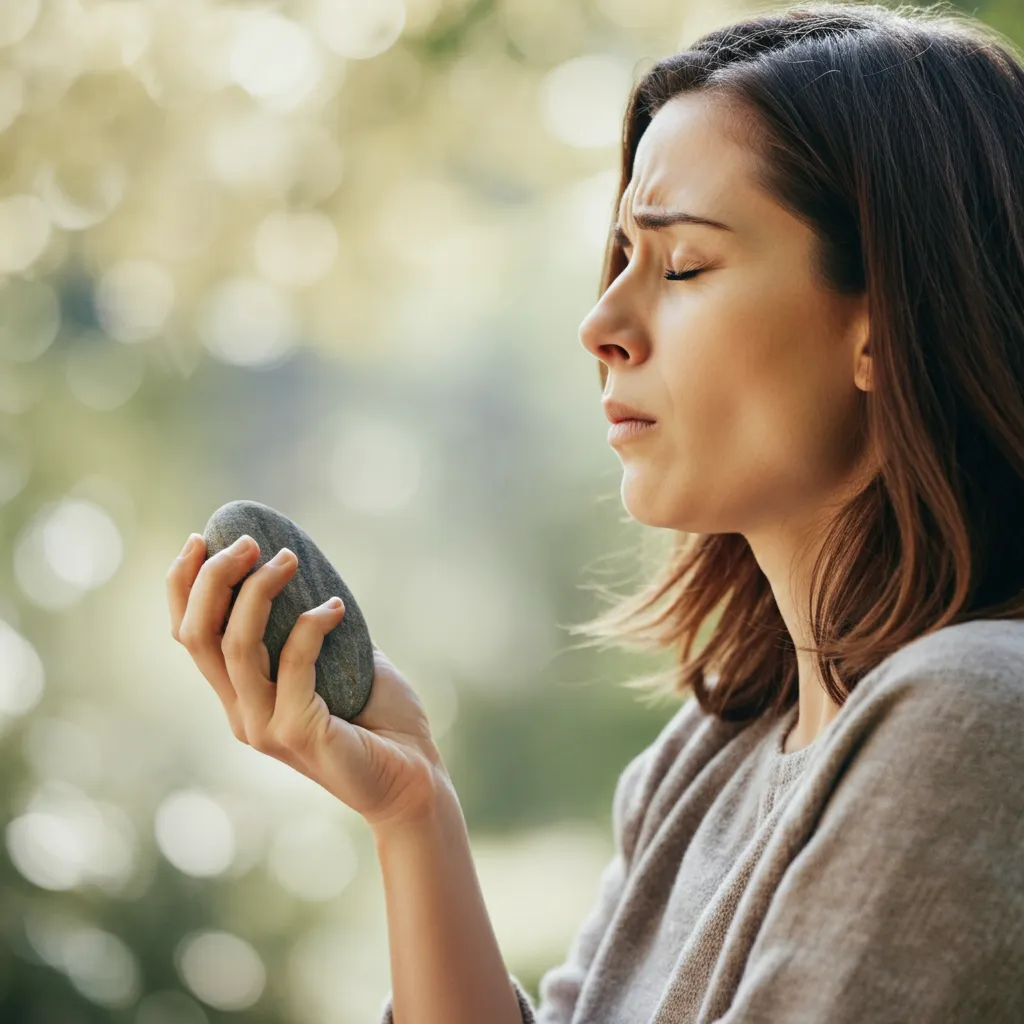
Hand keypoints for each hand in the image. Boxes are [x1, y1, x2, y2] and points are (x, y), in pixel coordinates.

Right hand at [166, 532, 450, 830]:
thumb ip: (311, 627)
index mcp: (242, 694)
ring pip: (236, 646)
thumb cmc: (381, 718)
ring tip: (289, 559)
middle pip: (198, 636)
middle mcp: (242, 712)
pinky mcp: (296, 733)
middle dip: (213, 579)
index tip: (199, 540)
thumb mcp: (338, 659)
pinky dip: (312, 626)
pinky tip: (337, 609)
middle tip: (249, 542)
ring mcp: (264, 726)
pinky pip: (295, 664)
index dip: (182, 587)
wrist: (414, 779)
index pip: (189, 637)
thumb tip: (306, 569)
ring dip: (258, 592)